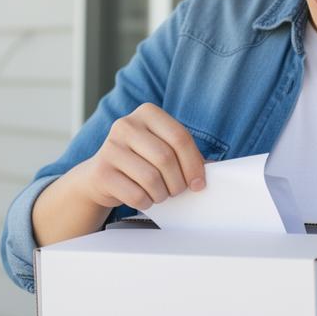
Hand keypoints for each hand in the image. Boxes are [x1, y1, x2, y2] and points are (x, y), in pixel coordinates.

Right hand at [75, 103, 206, 211]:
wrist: (101, 175)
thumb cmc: (140, 161)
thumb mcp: (163, 149)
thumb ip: (187, 155)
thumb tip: (215, 169)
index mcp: (147, 113)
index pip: (180, 137)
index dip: (194, 164)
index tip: (198, 183)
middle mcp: (126, 124)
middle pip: (165, 158)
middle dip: (177, 182)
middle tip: (176, 190)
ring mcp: (110, 147)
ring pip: (151, 178)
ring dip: (162, 194)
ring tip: (159, 193)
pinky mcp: (101, 171)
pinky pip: (135, 194)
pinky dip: (146, 202)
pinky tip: (143, 197)